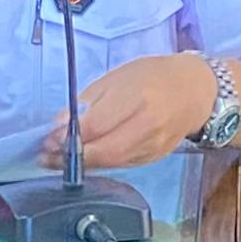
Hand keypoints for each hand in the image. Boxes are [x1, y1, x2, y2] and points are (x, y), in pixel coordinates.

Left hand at [56, 52, 220, 170]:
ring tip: (56, 161)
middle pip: (104, 151)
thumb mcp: (116, 77)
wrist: (194, 91)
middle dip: (70, 157)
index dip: (68, 136)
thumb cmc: (152, 76)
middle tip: (46, 156)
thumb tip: (59, 125)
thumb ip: (87, 101)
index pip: (96, 125)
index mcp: (137, 98)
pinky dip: (99, 164)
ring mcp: (153, 146)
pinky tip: (82, 161)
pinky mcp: (154, 158)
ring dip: (80, 165)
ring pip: (111, 163)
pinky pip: (121, 165)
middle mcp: (148, 125)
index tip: (47, 139)